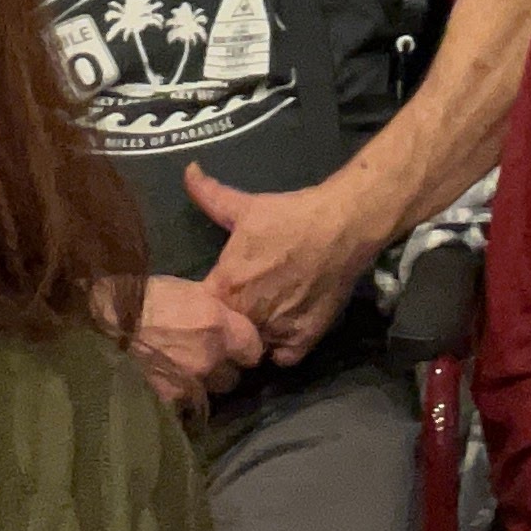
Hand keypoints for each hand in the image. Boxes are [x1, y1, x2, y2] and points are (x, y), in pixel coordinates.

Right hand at [128, 273, 264, 412]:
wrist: (107, 320)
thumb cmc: (147, 297)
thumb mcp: (190, 291)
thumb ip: (216, 309)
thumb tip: (230, 320)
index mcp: (219, 326)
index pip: (253, 350)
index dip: (244, 349)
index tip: (236, 348)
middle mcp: (210, 359)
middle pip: (232, 377)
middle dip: (222, 370)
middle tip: (205, 361)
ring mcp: (190, 383)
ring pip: (208, 394)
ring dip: (200, 386)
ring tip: (182, 374)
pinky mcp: (169, 402)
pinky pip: (184, 406)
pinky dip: (178, 398)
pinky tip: (166, 384)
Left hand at [188, 165, 383, 364]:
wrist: (342, 227)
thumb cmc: (290, 216)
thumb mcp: (245, 206)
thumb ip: (209, 195)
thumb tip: (188, 171)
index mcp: (223, 287)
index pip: (201, 312)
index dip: (206, 306)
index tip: (216, 298)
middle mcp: (245, 316)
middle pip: (226, 332)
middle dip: (230, 323)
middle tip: (243, 307)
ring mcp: (274, 333)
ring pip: (253, 349)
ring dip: (255, 338)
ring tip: (263, 320)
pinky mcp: (302, 342)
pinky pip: (282, 359)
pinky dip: (281, 349)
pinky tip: (283, 330)